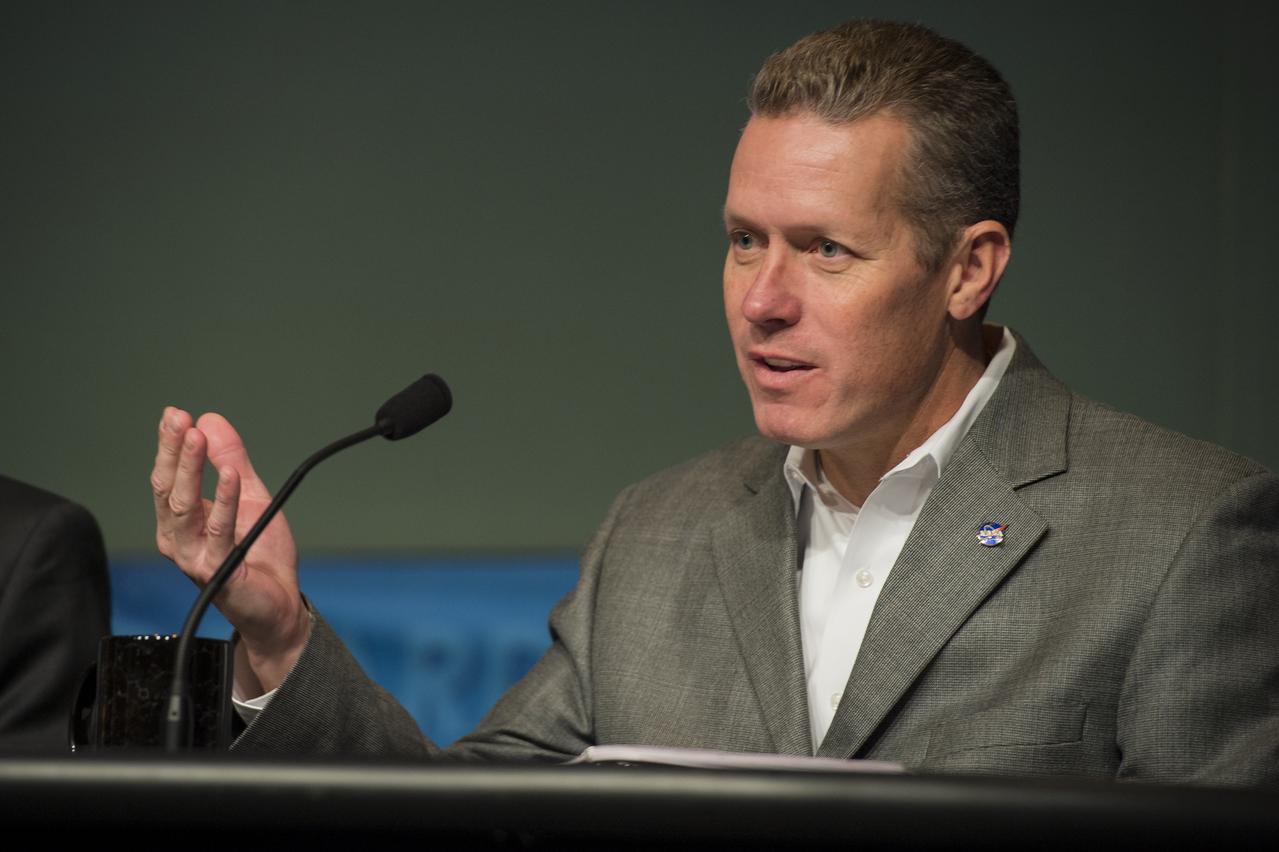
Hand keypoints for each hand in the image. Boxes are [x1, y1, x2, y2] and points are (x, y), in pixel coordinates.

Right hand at [151, 407, 310, 693]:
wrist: (278, 604)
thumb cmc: (259, 555)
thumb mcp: (250, 497)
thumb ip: (231, 460)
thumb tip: (211, 420)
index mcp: (181, 520)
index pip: (167, 476)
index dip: (169, 445)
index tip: (174, 413)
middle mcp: (179, 538)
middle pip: (167, 488)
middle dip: (172, 451)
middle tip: (178, 418)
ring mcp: (194, 556)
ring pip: (183, 507)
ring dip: (189, 470)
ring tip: (197, 437)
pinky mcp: (217, 570)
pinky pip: (218, 532)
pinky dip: (223, 501)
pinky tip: (229, 475)